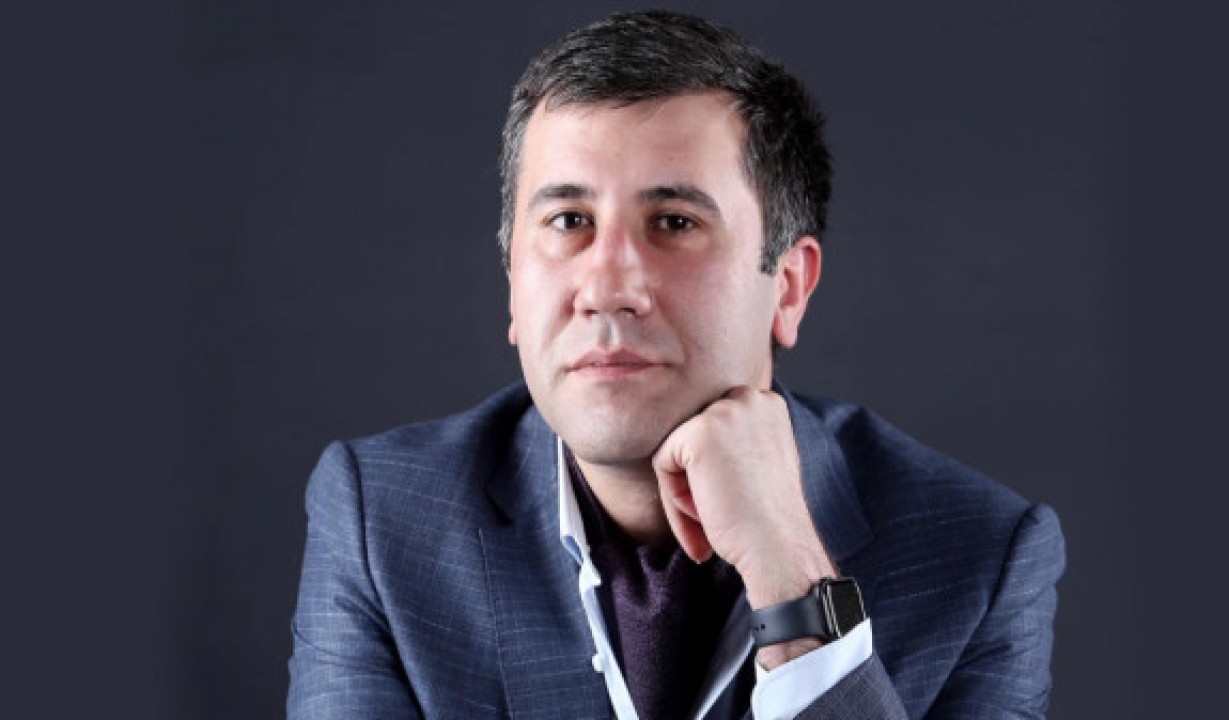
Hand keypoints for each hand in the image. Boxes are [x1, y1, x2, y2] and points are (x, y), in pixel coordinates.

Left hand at [651, 386, 836, 609]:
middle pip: (690, 436)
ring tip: (710, 521)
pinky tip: (704, 515)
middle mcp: (749, 397)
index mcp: (766, 402)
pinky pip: (662, 463)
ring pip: (674, 451)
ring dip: (684, 492)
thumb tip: (693, 447)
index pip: (711, 428)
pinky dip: (674, 498)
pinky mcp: (699, 433)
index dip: (711, 471)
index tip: (727, 504)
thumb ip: (733, 443)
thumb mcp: (759, 463)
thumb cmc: (768, 519)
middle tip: (713, 518)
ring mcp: (724, 412)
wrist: (779, 548)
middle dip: (694, 480)